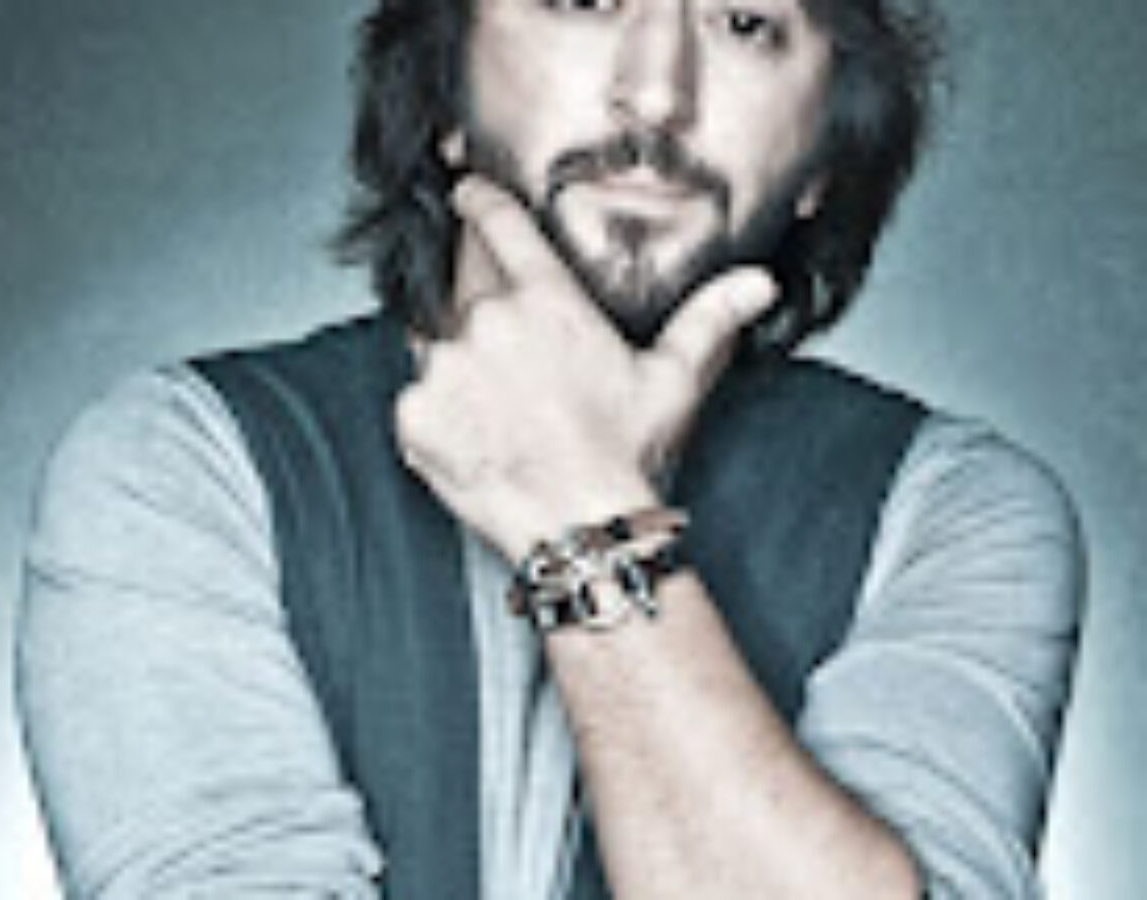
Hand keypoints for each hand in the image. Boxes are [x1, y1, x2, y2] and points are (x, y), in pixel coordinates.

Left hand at [395, 175, 776, 559]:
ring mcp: (446, 367)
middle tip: (511, 362)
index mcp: (547, 302)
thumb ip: (708, 320)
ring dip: (459, 367)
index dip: (478, 199)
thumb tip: (756, 284)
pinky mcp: (415, 413)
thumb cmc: (623, 454)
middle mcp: (489, 322)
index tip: (464, 189)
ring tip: (500, 412)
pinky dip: (438, 414)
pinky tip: (477, 437)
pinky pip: (416, 399)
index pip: (501, 227)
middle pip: (464, 290)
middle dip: (482, 313)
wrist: (580, 525)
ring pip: (436, 347)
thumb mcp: (672, 380)